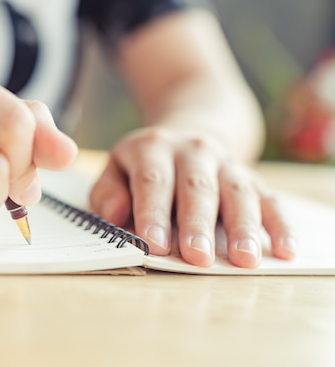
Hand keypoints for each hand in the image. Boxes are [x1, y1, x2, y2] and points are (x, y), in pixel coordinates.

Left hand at [89, 126, 296, 267]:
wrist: (189, 134)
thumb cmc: (145, 165)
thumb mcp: (116, 168)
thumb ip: (108, 192)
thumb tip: (115, 215)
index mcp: (153, 148)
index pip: (152, 181)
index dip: (152, 213)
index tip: (154, 245)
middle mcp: (192, 150)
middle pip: (196, 188)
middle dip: (197, 225)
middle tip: (198, 257)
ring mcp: (225, 162)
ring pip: (237, 192)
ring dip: (242, 226)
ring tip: (245, 259)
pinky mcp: (251, 176)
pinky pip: (269, 198)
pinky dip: (278, 224)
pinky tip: (284, 249)